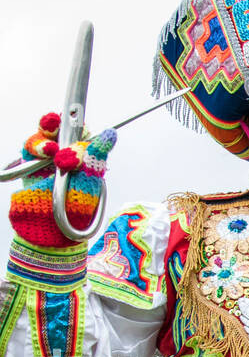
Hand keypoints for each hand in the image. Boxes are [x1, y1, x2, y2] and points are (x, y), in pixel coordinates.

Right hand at [8, 113, 116, 247]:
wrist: (54, 231)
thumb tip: (110, 135)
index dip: (80, 128)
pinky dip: (36, 147)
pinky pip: (31, 149)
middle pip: (61, 130)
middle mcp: (66, 156)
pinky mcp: (31, 165)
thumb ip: (96, 156)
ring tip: (52, 151)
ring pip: (45, 136)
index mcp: (85, 158)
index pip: (82, 133)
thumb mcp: (92, 182)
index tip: (78, 124)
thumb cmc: (77, 211)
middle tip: (62, 131)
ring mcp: (47, 160)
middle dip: (61, 128)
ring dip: (47, 138)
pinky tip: (44, 152)